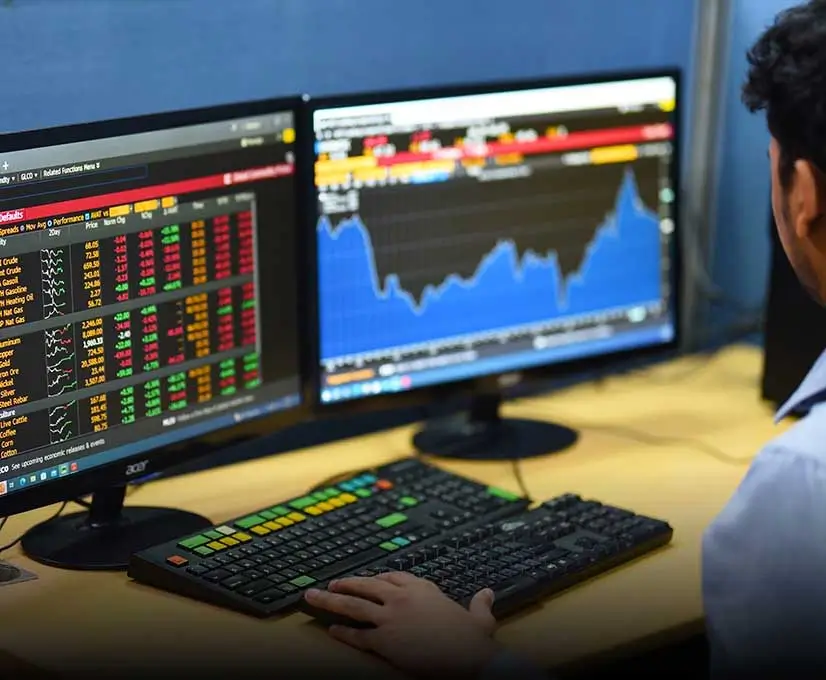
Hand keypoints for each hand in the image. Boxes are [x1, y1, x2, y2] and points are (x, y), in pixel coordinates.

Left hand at [305, 572, 499, 676]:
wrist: (469, 659)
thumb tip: (486, 594)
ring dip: (332, 601)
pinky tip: (333, 631)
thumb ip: (480, 604)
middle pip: (366, 586)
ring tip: (316, 598)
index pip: (393, 576)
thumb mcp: (480, 618)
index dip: (377, 578)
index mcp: (423, 589)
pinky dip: (344, 633)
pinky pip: (358, 636)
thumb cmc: (473, 641)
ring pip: (354, 606)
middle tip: (331, 584)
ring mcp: (391, 619)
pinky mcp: (385, 641)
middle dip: (346, 584)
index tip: (368, 579)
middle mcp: (403, 599)